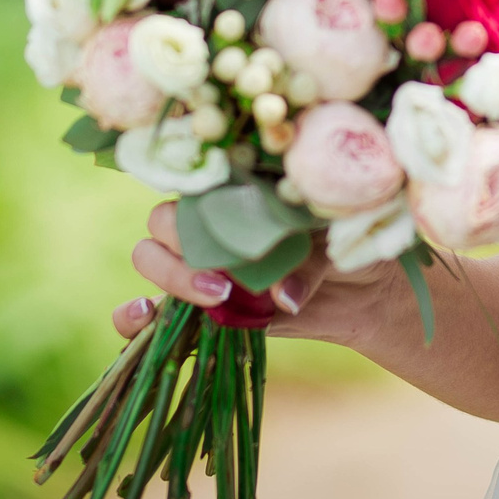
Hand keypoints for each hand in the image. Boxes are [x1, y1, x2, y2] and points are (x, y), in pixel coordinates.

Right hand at [113, 201, 400, 346]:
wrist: (365, 291)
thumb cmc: (350, 246)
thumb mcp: (336, 245)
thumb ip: (307, 265)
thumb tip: (284, 297)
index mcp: (238, 189)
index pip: (194, 180)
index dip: (197, 200)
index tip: (226, 225)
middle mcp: (211, 222)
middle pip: (163, 220)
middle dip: (183, 246)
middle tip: (225, 277)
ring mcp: (200, 263)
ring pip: (150, 256)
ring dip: (170, 278)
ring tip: (217, 297)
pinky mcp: (199, 306)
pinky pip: (148, 310)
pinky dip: (133, 315)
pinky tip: (141, 318)